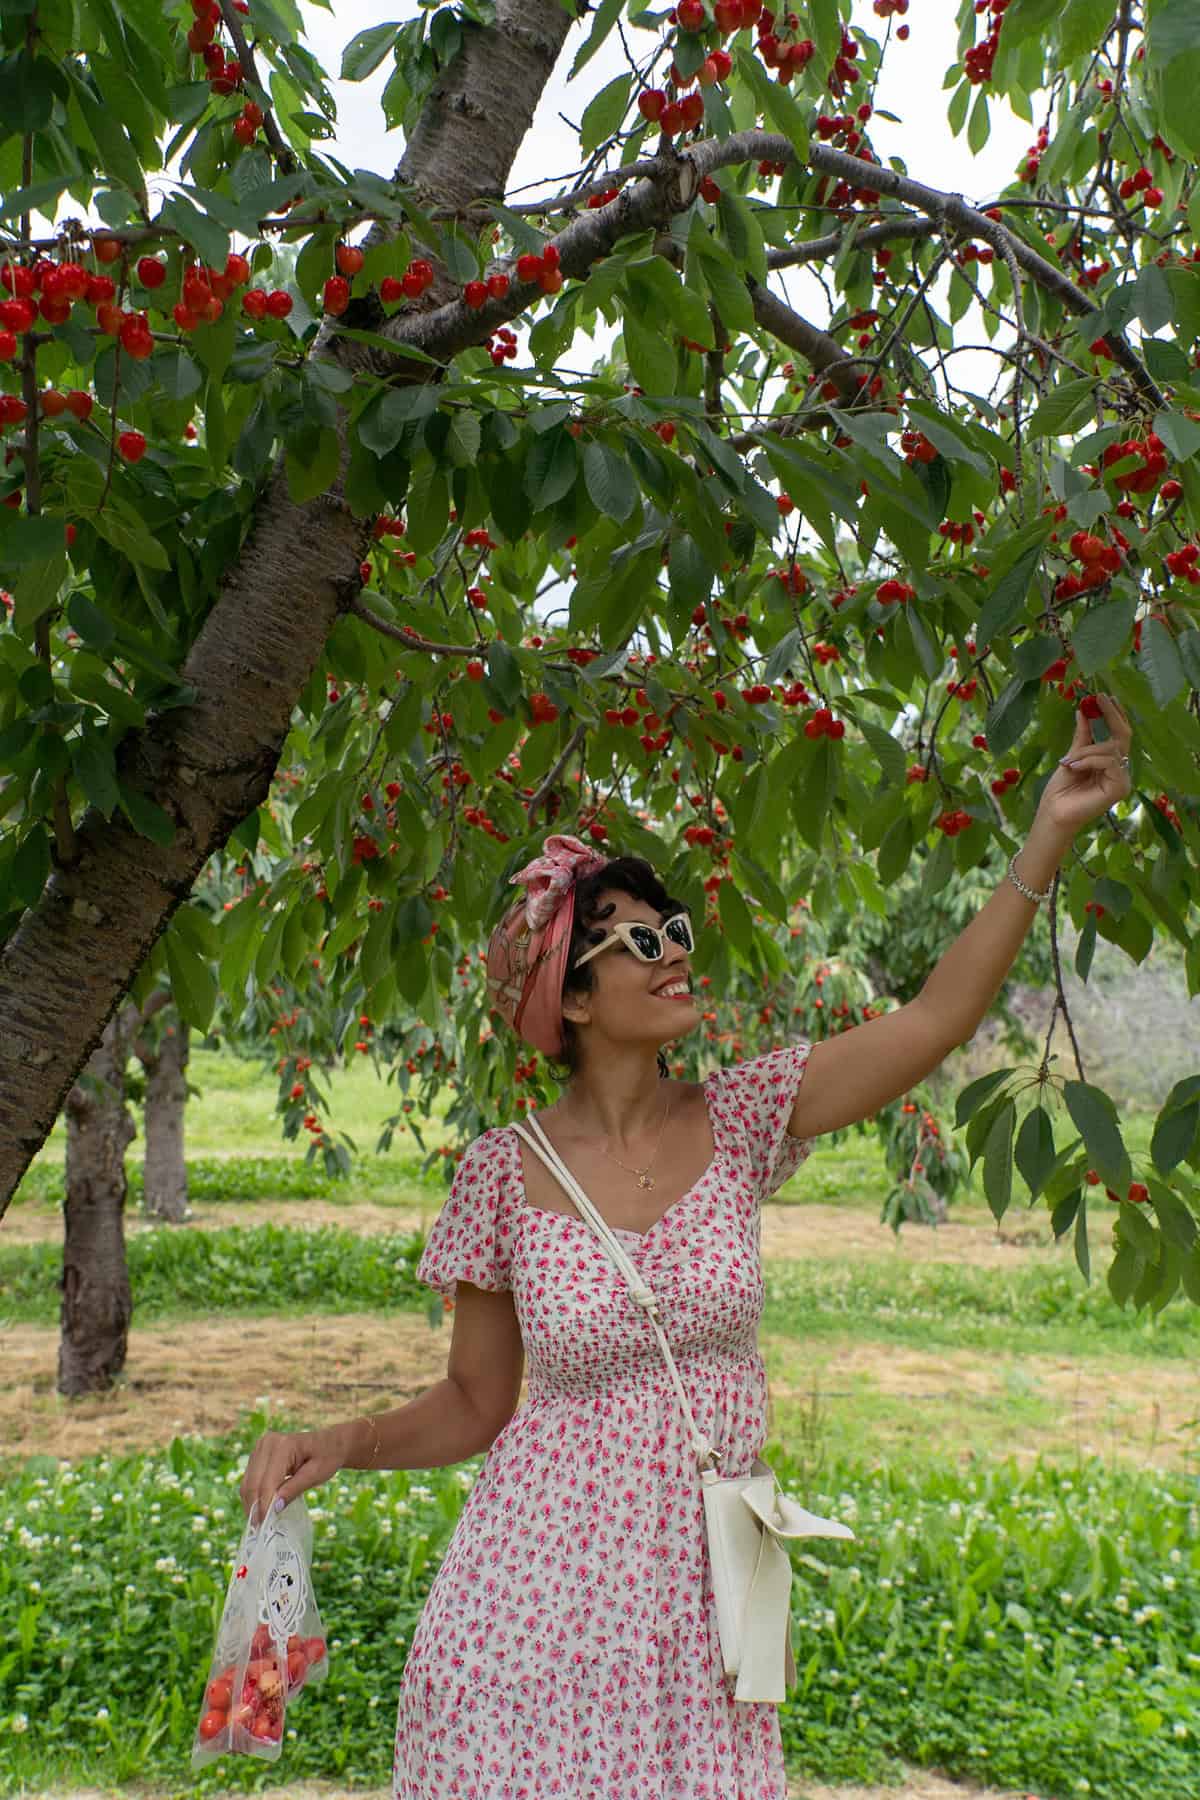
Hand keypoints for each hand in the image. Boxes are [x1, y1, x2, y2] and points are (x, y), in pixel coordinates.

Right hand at [239, 1425, 344, 1522]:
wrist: (329, 1443)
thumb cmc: (327, 1457)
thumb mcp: (316, 1475)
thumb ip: (294, 1489)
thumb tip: (274, 1508)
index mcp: (283, 1445)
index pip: (267, 1481)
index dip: (264, 1505)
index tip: (264, 1526)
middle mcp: (267, 1443)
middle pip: (253, 1482)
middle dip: (254, 1507)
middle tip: (258, 1529)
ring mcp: (260, 1447)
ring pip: (247, 1482)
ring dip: (251, 1503)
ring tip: (258, 1523)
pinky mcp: (258, 1454)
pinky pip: (250, 1479)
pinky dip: (253, 1496)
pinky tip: (259, 1509)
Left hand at [1034, 694, 1132, 838]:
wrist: (1054, 813)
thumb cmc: (1061, 790)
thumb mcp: (1072, 757)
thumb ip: (1082, 737)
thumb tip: (1082, 711)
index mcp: (1109, 762)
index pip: (1119, 734)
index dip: (1114, 714)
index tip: (1103, 696)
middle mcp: (1120, 770)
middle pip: (1123, 736)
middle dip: (1111, 715)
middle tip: (1099, 698)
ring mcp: (1122, 779)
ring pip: (1111, 749)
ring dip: (1086, 751)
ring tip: (1068, 761)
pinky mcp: (1119, 787)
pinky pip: (1108, 762)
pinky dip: (1089, 760)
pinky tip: (1073, 766)